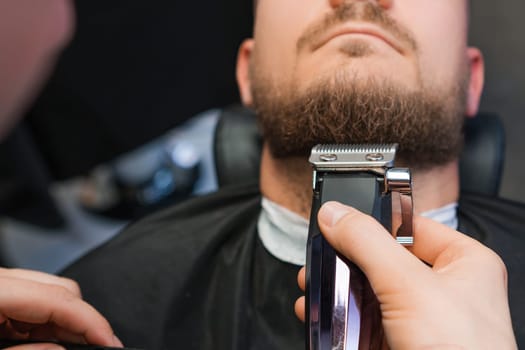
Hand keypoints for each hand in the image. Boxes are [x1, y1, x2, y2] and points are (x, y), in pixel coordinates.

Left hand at [0, 268, 121, 348]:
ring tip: (73, 347)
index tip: (110, 341)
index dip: (91, 320)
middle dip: (83, 320)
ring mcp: (3, 284)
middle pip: (62, 290)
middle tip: (96, 348)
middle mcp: (2, 279)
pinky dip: (47, 323)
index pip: (59, 297)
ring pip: (53, 294)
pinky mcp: (2, 295)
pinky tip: (47, 341)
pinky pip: (36, 303)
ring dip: (65, 323)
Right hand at [295, 201, 516, 348]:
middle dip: (345, 260)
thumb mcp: (408, 285)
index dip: (373, 221)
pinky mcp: (402, 342)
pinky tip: (318, 313)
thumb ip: (368, 243)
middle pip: (382, 259)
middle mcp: (444, 288)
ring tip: (312, 283)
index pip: (410, 226)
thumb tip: (336, 214)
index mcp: (463, 263)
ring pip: (369, 291)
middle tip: (321, 255)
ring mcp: (421, 319)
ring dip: (337, 288)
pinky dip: (339, 317)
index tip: (339, 220)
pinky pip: (365, 321)